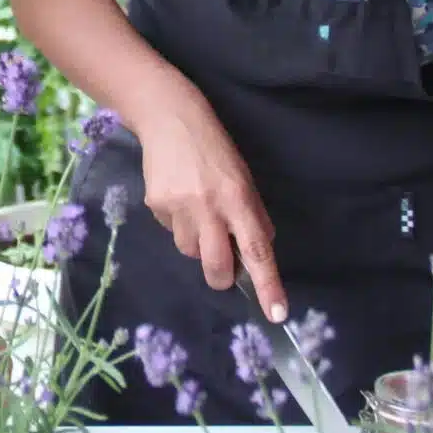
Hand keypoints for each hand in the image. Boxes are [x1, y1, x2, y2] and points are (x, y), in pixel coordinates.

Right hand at [136, 97, 284, 314]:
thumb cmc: (215, 148)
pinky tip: (178, 198)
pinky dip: (178, 224)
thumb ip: (252, 215)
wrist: (169, 118)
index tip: (277, 314)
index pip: (257, 250)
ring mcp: (178, 208)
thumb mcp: (243, 177)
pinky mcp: (155, 206)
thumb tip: (258, 250)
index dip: (268, 285)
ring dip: (198, 243)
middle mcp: (209, 207)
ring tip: (196, 211)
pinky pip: (170, 232)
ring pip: (190, 252)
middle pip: (216, 266)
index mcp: (238, 198)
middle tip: (225, 269)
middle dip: (222, 277)